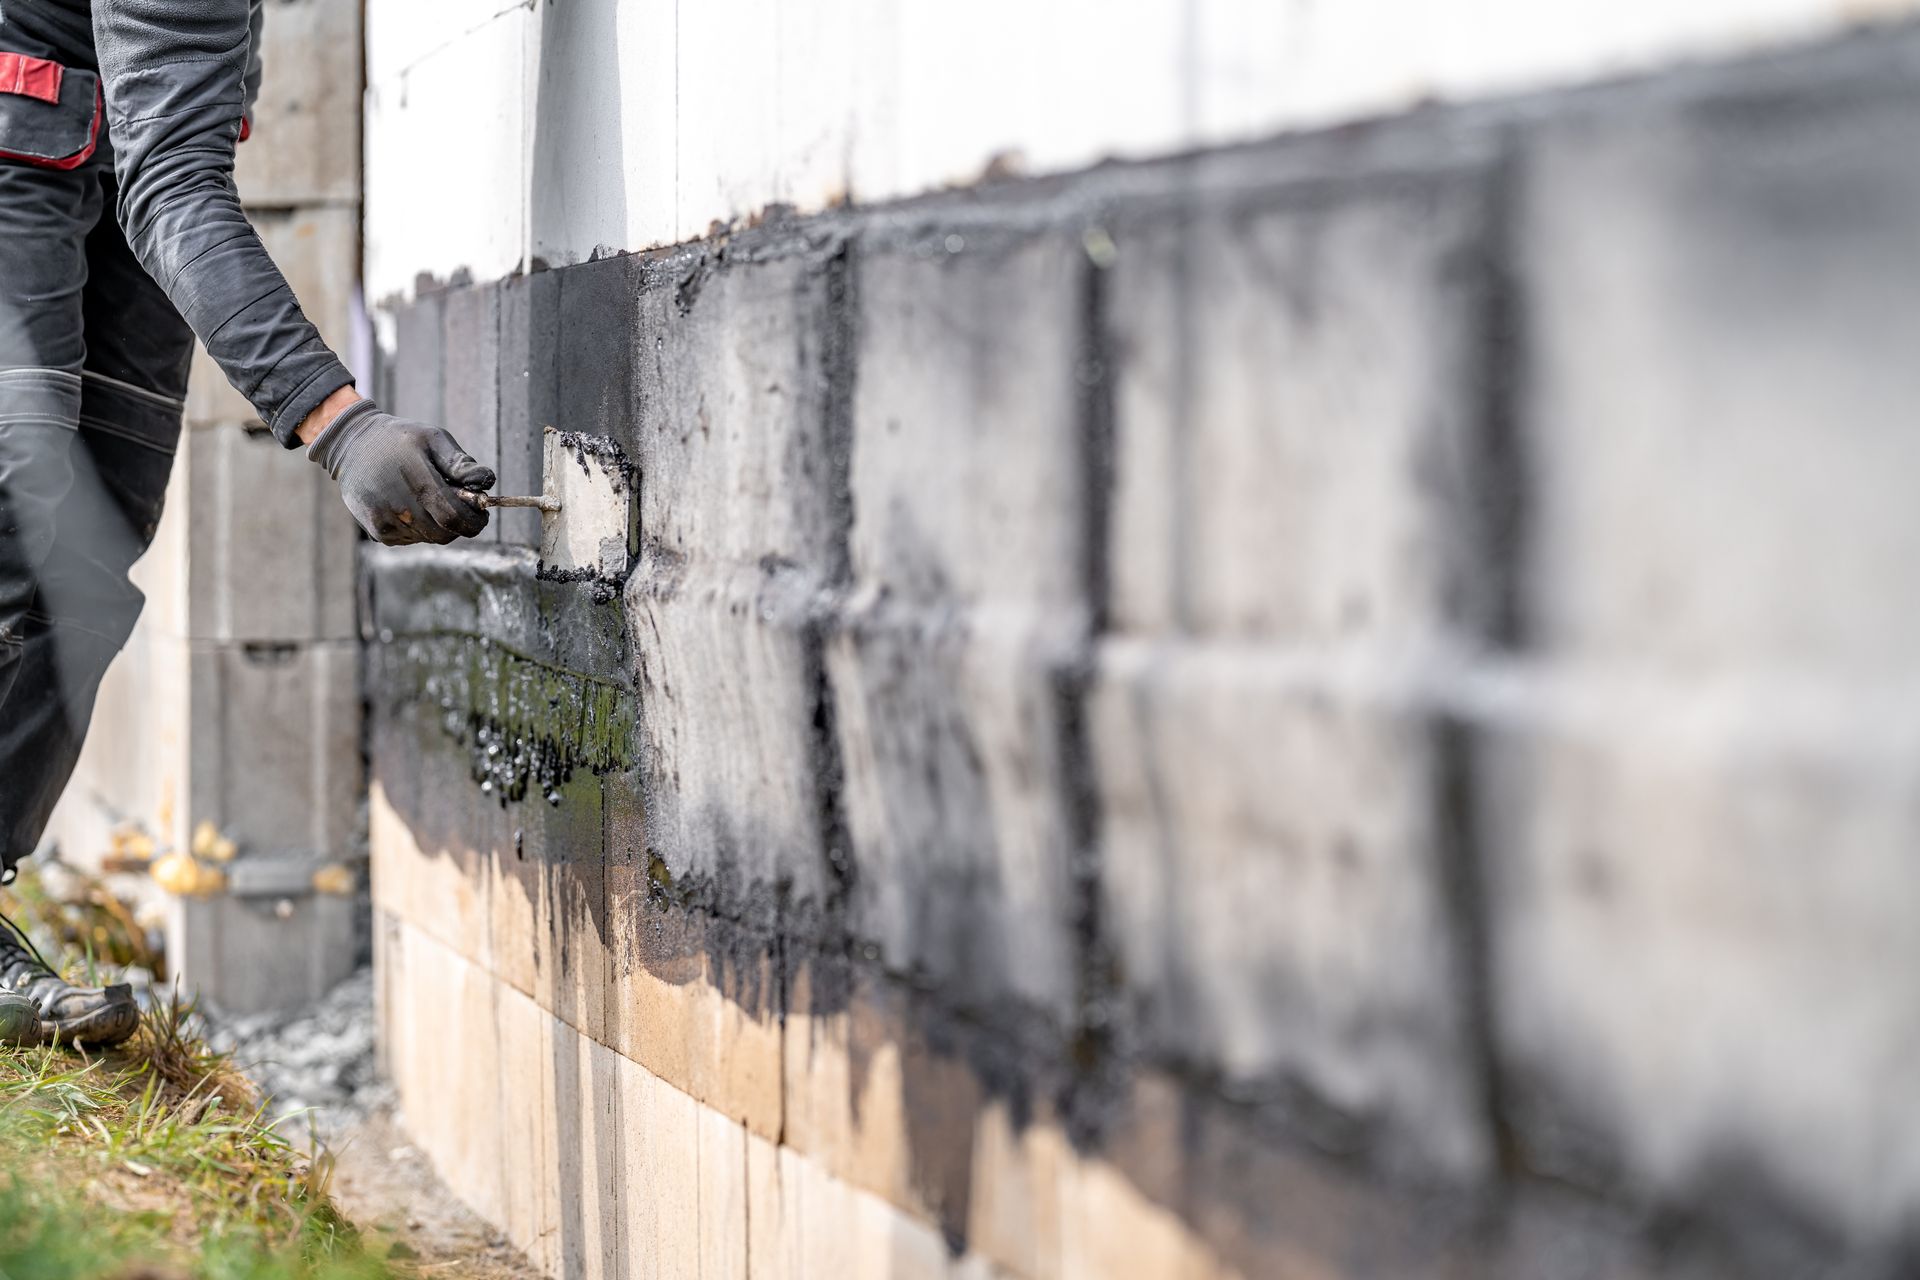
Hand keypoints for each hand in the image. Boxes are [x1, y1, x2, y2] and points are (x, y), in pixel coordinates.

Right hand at [306, 400, 494, 544]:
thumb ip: (460, 463)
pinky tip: (412, 506)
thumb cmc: (400, 439)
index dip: (474, 521)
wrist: (352, 444)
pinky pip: (411, 540)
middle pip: (444, 533)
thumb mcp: (433, 438)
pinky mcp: (377, 531)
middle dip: (458, 523)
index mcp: (418, 482)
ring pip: (428, 538)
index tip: (481, 514)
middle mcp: (400, 506)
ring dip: (438, 525)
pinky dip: (419, 529)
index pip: (455, 518)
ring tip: (428, 499)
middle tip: (457, 505)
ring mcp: (386, 521)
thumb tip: (487, 482)